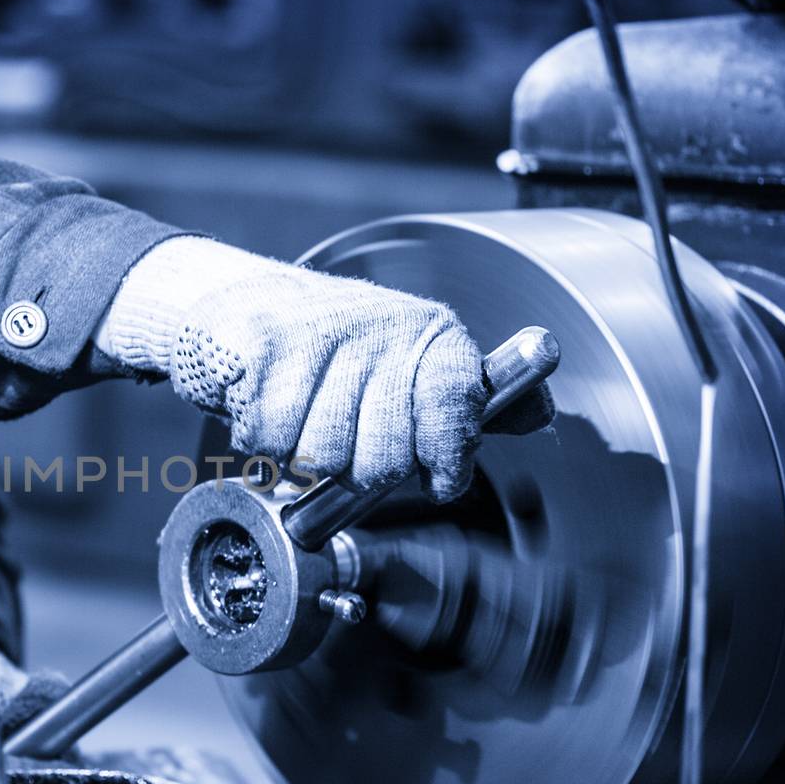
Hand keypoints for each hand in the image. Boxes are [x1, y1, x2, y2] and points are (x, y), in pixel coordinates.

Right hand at [97, 237, 553, 500]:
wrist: (245, 302)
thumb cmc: (336, 346)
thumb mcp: (413, 363)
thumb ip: (467, 401)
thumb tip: (539, 413)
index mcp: (428, 334)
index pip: (456, 404)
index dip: (448, 455)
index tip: (439, 480)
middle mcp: (379, 329)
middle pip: (381, 459)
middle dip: (359, 471)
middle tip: (348, 452)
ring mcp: (317, 335)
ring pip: (318, 456)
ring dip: (301, 459)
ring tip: (302, 427)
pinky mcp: (261, 347)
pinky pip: (265, 436)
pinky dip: (259, 440)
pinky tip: (268, 410)